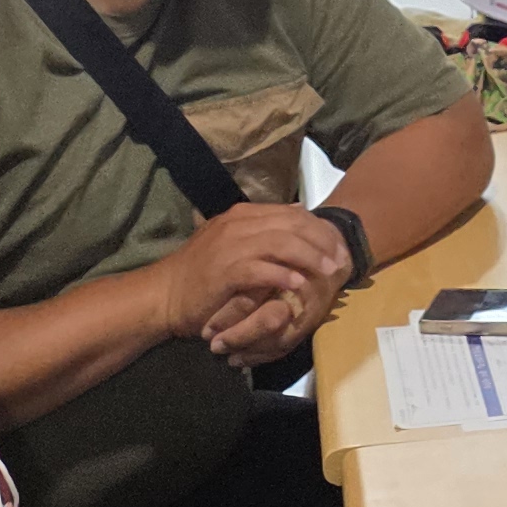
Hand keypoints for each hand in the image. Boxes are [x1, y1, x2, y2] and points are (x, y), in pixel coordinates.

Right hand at [151, 208, 346, 351]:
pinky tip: (298, 284)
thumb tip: (298, 211)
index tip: (340, 248)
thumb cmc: (201, 273)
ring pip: (281, 243)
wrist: (164, 294)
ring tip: (330, 272)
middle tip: (342, 261)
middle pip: (292, 224)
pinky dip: (282, 275)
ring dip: (310, 257)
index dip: (321, 229)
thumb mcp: (232, 242)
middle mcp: (238, 224)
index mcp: (243, 215)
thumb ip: (263, 228)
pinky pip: (260, 268)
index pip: (292, 214)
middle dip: (322, 242)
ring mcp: (230, 245)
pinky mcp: (224, 270)